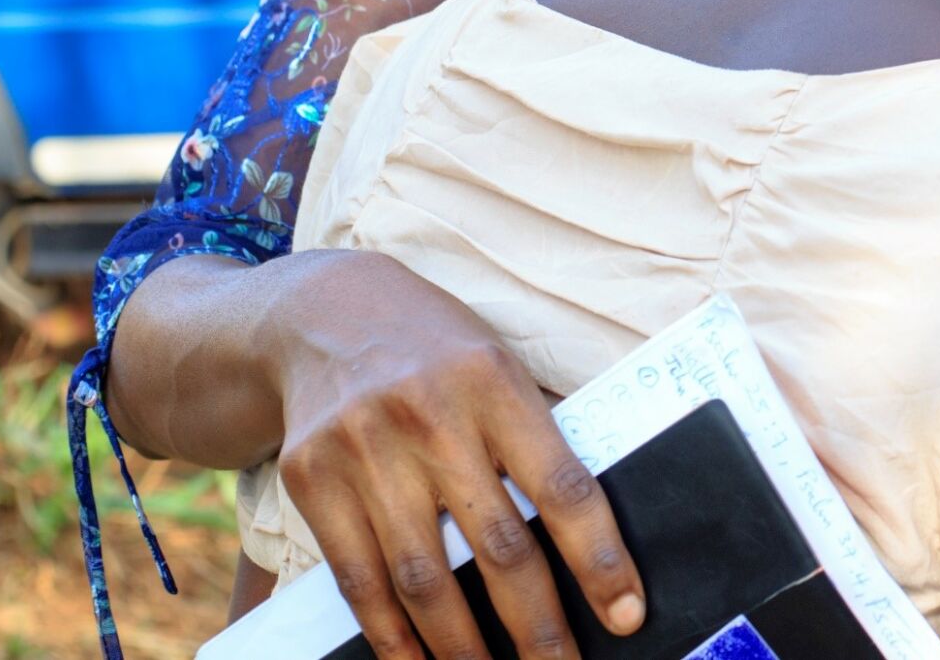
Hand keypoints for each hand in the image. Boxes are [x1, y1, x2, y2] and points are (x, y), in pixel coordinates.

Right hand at [270, 253, 642, 659]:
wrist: (321, 314)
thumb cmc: (437, 349)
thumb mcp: (498, 365)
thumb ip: (535, 436)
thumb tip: (590, 531)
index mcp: (496, 385)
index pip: (562, 487)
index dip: (599, 559)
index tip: (625, 614)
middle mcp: (430, 418)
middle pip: (496, 547)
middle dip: (537, 627)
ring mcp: (365, 451)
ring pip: (425, 579)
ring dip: (464, 649)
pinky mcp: (314, 481)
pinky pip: (359, 580)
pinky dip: (393, 636)